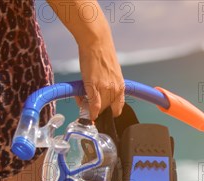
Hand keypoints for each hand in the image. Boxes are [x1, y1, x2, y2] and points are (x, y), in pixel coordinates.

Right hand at [48, 0, 124, 118]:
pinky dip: (91, 111)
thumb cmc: (103, 56)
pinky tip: (88, 114)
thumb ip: (110, 86)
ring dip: (90, 108)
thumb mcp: (112, 74)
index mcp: (121, 87)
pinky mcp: (93, 85)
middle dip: (98, 110)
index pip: (118, 108)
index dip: (111, 113)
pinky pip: (93, 104)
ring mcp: (104, 88)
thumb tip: (101, 95)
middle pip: (107, 109)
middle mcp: (115, 89)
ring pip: (99, 107)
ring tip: (82, 101)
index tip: (104, 114)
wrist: (97, 43)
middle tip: (88, 105)